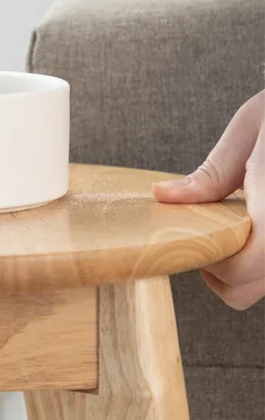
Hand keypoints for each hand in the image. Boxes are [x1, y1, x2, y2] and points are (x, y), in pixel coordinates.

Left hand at [153, 90, 264, 308]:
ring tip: (240, 220)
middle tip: (213, 228)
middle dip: (219, 268)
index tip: (200, 231)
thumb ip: (213, 174)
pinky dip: (262, 254)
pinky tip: (259, 219)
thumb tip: (165, 196)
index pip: (239, 270)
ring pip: (263, 282)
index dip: (210, 260)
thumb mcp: (251, 128)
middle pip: (245, 291)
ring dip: (244, 264)